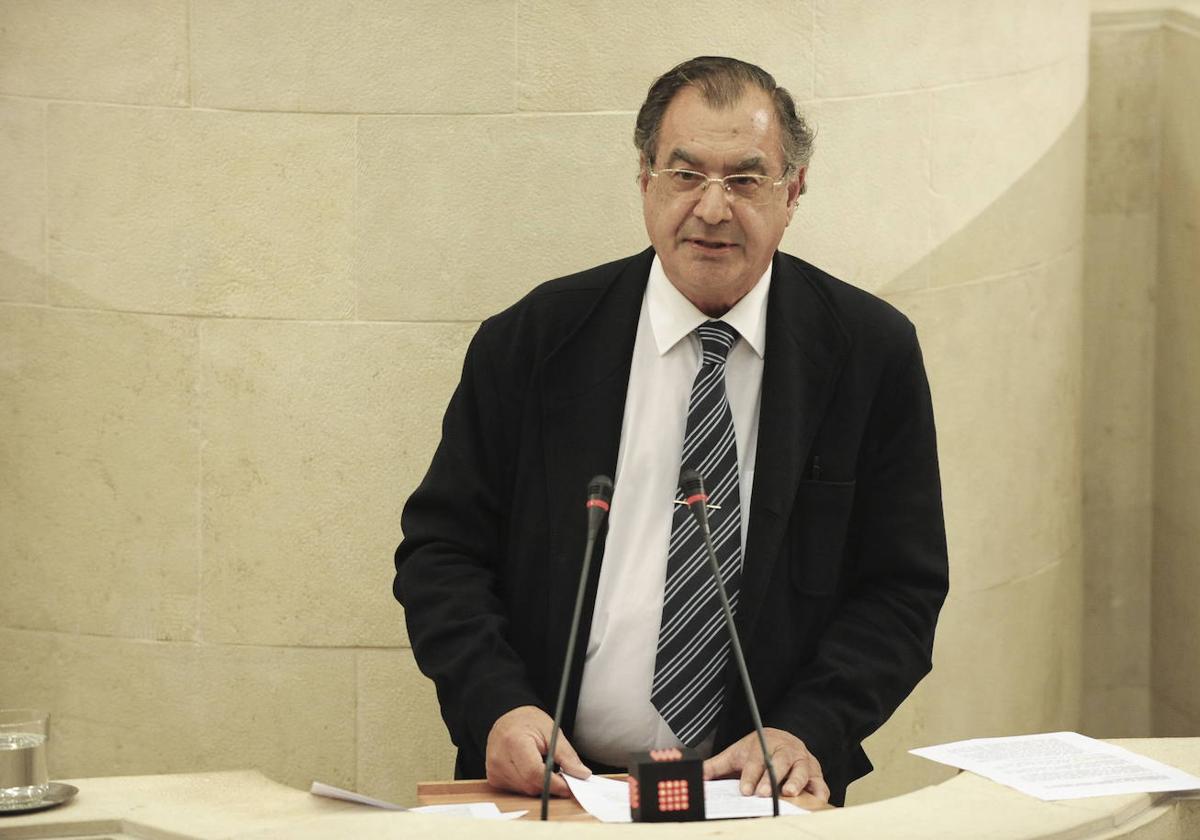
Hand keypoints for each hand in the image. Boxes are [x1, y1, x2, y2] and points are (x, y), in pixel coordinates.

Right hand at [484, 705, 590, 796]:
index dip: (555, 783)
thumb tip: (581, 774)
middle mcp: (499, 758)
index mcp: (514, 742)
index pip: (535, 773)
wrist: (507, 717)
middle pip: (530, 784)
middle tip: (560, 774)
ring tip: (541, 765)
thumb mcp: (551, 731)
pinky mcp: (494, 778)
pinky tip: (530, 769)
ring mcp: (494, 769)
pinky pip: (517, 790)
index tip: (570, 786)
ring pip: (525, 790)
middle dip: (549, 784)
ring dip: (539, 784)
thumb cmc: (528, 721)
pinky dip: (529, 784)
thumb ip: (566, 754)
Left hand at [703, 728, 829, 802]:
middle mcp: (785, 751)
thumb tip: (697, 775)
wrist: (783, 737)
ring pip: (802, 770)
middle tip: (763, 793)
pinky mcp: (816, 774)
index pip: (756, 759)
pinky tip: (813, 803)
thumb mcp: (736, 754)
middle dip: (772, 778)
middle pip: (780, 762)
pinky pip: (820, 784)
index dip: (750, 775)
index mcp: (764, 744)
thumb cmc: (758, 750)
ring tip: (789, 794)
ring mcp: (803, 761)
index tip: (745, 790)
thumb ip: (717, 766)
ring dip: (796, 782)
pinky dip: (818, 793)